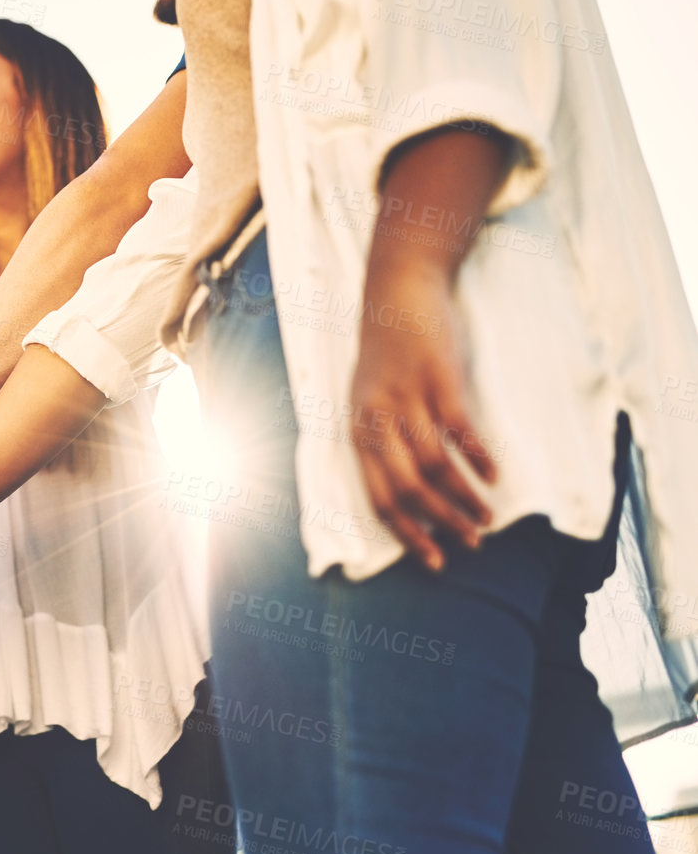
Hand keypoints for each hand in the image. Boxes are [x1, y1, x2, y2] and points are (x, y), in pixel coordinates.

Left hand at [350, 259, 495, 571]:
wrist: (396, 294)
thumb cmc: (386, 355)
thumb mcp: (369, 401)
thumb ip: (382, 442)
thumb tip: (408, 493)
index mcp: (358, 431)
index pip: (378, 498)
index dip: (407, 534)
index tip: (434, 560)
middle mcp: (377, 420)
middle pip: (409, 489)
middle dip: (441, 524)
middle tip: (470, 544)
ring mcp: (407, 400)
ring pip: (436, 466)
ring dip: (464, 499)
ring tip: (488, 518)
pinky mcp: (437, 379)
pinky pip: (459, 430)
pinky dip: (478, 458)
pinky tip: (494, 477)